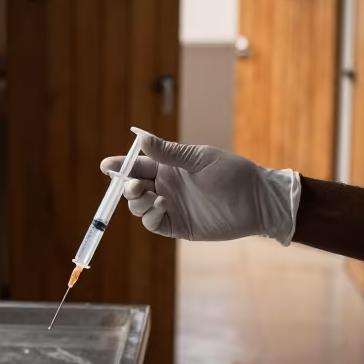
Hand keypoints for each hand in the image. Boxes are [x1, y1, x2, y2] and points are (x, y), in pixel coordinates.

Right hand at [100, 135, 300, 244]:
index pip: (137, 166)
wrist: (256, 200)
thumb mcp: (199, 158)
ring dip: (138, 202)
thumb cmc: (232, 173)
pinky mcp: (179, 226)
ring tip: (152, 196)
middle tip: (133, 185)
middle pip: (133, 188)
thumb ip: (169, 153)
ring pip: (139, 207)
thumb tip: (140, 137)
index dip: (120, 166)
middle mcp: (166, 187)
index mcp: (169, 167)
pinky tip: (161, 207)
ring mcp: (171, 207)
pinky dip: (151, 216)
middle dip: (126, 186)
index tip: (107, 166)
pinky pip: (154, 223)